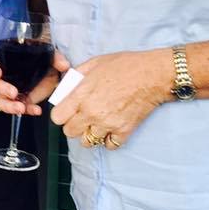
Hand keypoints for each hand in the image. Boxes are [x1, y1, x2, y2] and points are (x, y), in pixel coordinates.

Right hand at [0, 49, 67, 115]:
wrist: (53, 74)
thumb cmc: (44, 60)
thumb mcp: (50, 55)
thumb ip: (56, 58)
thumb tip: (64, 65)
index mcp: (4, 58)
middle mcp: (3, 75)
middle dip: (2, 88)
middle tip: (14, 93)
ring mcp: (8, 90)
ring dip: (8, 105)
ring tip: (21, 108)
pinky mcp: (18, 101)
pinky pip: (14, 108)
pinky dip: (26, 111)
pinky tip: (36, 110)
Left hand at [50, 49, 171, 149]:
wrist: (151, 75)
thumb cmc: (124, 65)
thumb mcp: (94, 63)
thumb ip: (76, 76)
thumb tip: (65, 87)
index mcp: (82, 94)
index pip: (57, 117)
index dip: (61, 113)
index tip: (66, 110)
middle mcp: (92, 112)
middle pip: (69, 132)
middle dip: (73, 124)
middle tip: (81, 115)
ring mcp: (108, 124)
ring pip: (87, 141)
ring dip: (90, 133)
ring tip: (96, 122)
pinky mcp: (124, 132)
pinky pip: (109, 145)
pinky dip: (108, 139)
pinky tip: (111, 127)